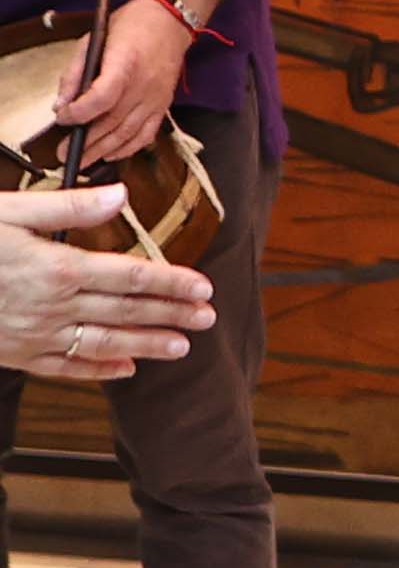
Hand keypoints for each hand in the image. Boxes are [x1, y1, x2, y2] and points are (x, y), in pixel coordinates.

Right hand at [0, 186, 214, 380]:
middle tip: (209, 317)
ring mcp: (34, 335)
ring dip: (147, 345)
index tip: (203, 286)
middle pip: (126, 311)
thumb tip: (120, 196)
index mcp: (58, 267)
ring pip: (103, 343)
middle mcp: (52, 306)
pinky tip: (126, 370)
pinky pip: (64, 367)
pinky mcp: (15, 354)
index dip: (171, 282)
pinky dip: (98, 371)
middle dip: (172, 314)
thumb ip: (69, 207)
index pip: (130, 275)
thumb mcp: (11, 213)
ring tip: (183, 346)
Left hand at [53, 0, 193, 163]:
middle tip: (62, 153)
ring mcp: (156, 97)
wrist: (170, 21)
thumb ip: (74, 74)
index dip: (78, 113)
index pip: (101, 98)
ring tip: (81, 161)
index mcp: (125, 63)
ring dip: (102, 151)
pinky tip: (111, 155)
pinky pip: (147, 134)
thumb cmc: (131, 26)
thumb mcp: (93, 40)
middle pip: (112, 122)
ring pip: (127, 133)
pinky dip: (129, 148)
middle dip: (84, 142)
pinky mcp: (163, 104)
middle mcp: (143, 84)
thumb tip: (61, 105)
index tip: (62, 117)